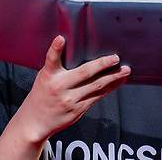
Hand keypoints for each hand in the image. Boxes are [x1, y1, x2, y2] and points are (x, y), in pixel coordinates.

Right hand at [11, 36, 130, 144]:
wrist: (36, 122)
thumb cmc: (42, 94)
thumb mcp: (44, 77)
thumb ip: (57, 64)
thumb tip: (71, 47)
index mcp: (49, 76)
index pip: (51, 60)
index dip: (55, 49)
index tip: (60, 39)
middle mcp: (60, 87)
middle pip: (84, 73)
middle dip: (102, 65)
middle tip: (115, 58)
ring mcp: (70, 100)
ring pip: (96, 86)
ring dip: (113, 77)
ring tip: (125, 70)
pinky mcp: (78, 110)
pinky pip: (97, 96)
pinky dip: (109, 88)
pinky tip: (118, 82)